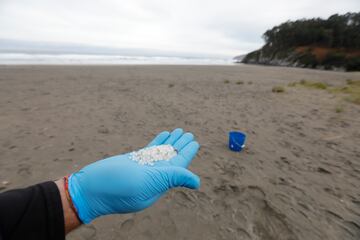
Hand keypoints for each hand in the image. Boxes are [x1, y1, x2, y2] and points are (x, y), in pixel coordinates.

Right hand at [68, 128, 199, 223]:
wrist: (87, 189)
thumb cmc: (116, 187)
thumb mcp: (147, 182)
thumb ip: (171, 178)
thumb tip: (196, 181)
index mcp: (159, 183)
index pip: (178, 167)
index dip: (187, 153)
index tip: (194, 142)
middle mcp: (152, 177)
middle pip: (171, 158)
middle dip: (180, 145)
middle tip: (189, 133)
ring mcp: (141, 169)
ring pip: (160, 153)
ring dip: (170, 142)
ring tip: (179, 131)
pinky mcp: (131, 163)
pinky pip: (149, 151)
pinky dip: (157, 143)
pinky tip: (163, 135)